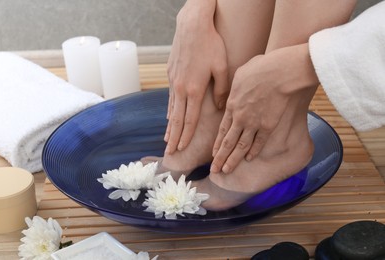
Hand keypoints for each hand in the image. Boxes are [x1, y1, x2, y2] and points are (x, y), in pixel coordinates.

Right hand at [165, 0, 228, 153]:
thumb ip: (222, 90)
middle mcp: (181, 88)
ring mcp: (174, 81)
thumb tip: (222, 107)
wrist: (192, 26)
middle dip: (174, 137)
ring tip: (167, 139)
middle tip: (169, 152)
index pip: (189, 119)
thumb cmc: (210, 45)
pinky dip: (169, 110)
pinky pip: (170, 97)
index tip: (182, 148)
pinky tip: (168, 117)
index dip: (186, 135)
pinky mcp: (171, 74)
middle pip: (176, 119)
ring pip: (171, 109)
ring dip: (169, 126)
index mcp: (195, 90)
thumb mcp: (222, 67)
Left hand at [211, 44, 318, 173]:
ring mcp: (254, 123)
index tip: (213, 154)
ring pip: (241, 146)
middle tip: (214, 170)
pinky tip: (249, 159)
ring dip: (233, 160)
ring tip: (226, 171)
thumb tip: (234, 88)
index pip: (222, 129)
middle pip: (228, 142)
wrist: (279, 73)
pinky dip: (254, 151)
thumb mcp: (240, 73)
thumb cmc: (260, 68)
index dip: (217, 143)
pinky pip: (260, 142)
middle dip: (220, 158)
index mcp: (232, 105)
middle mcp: (240, 118)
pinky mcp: (269, 125)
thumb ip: (234, 86)